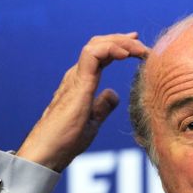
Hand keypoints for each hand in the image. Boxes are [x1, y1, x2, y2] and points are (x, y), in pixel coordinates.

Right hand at [17, 32, 148, 171]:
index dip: (121, 47)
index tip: (140, 49)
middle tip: (144, 48)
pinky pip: (92, 55)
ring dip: (121, 43)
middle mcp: (77, 75)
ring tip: (140, 50)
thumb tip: (113, 94)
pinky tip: (125, 55)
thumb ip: (102, 106)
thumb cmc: (66, 141)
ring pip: (97, 45)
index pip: (101, 55)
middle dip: (124, 41)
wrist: (48, 151)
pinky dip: (110, 49)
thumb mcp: (92, 121)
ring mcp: (75, 78)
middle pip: (100, 45)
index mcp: (82, 82)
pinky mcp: (77, 84)